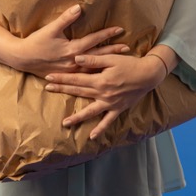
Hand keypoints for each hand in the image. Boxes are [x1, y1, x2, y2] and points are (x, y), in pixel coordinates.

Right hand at [16, 4, 129, 79]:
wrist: (22, 58)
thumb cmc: (36, 42)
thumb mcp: (50, 29)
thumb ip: (65, 18)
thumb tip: (79, 7)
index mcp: (72, 49)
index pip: (94, 40)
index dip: (107, 34)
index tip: (120, 29)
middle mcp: (74, 61)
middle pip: (98, 56)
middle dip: (113, 51)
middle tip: (128, 48)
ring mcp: (71, 70)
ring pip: (94, 68)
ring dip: (107, 63)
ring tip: (120, 61)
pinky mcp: (67, 75)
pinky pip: (86, 76)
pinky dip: (96, 73)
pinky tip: (103, 74)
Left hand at [44, 53, 166, 138]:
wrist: (148, 74)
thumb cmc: (130, 63)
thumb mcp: (112, 58)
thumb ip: (94, 60)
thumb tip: (76, 60)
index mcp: (100, 80)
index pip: (76, 79)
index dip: (62, 78)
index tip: (48, 77)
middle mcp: (103, 93)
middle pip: (79, 92)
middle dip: (62, 90)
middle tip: (47, 89)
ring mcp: (110, 103)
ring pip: (90, 111)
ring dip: (77, 117)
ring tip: (65, 123)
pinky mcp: (118, 108)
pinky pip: (108, 121)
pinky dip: (100, 129)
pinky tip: (92, 136)